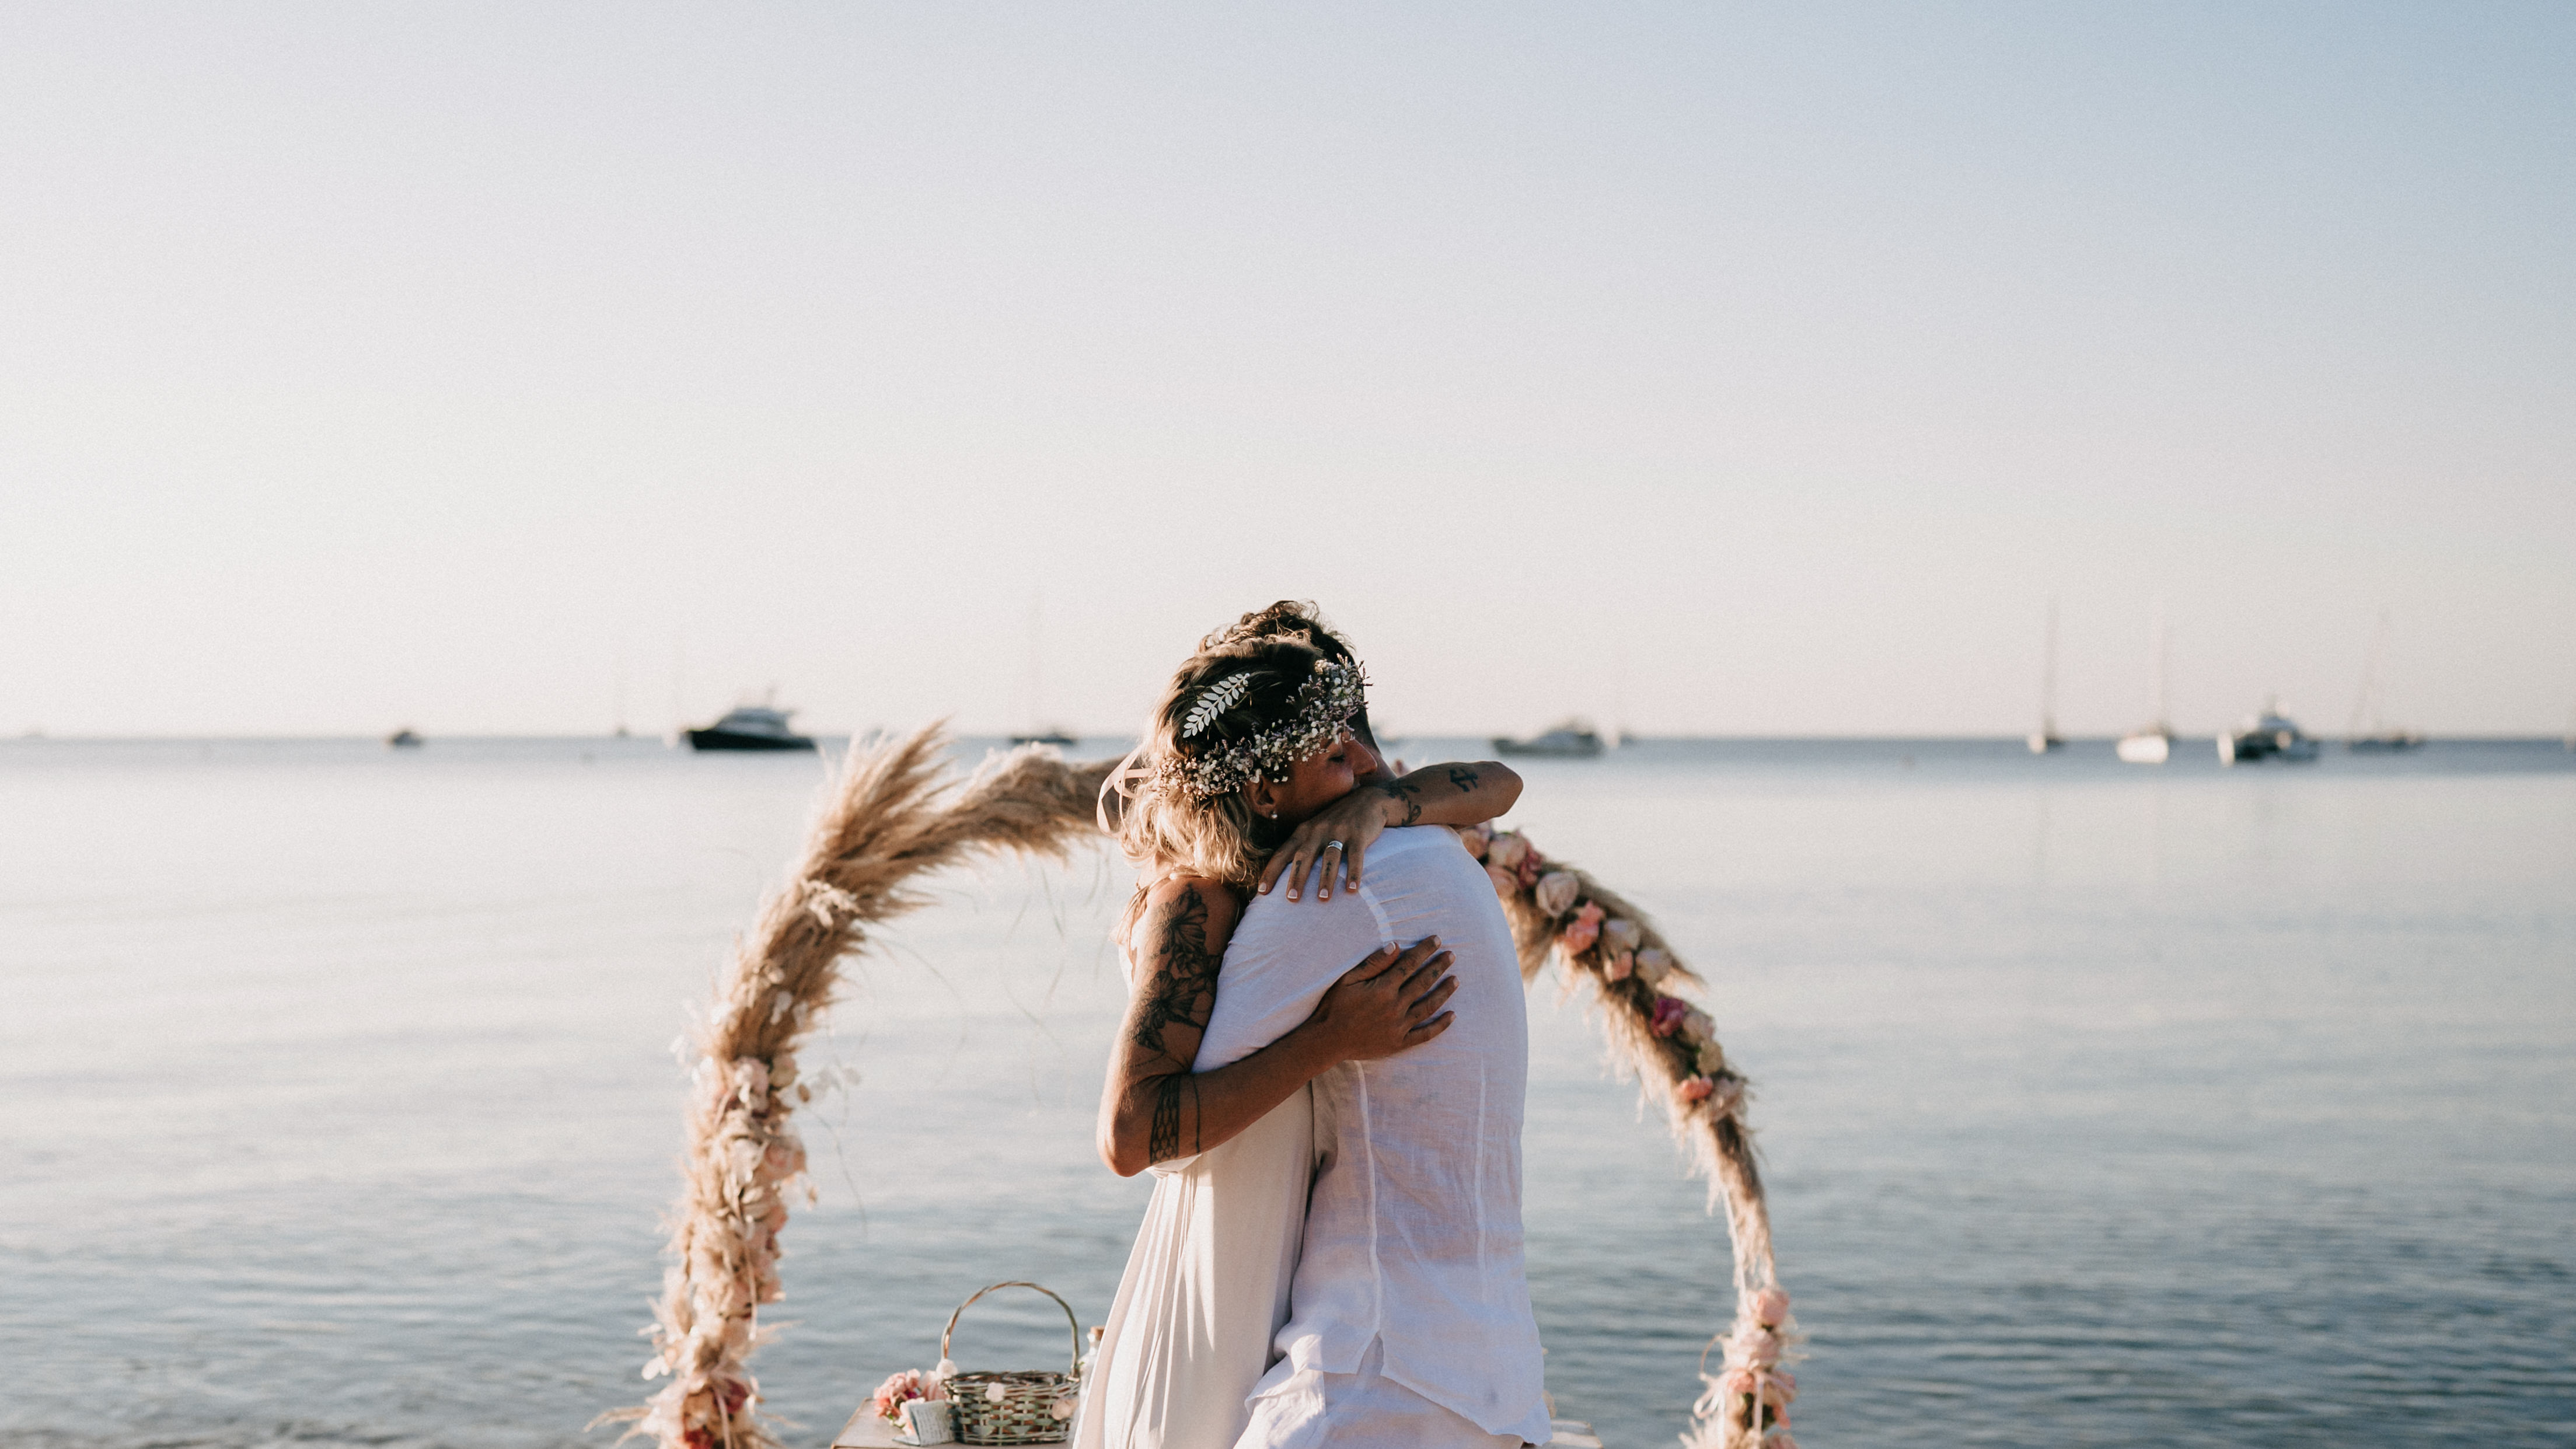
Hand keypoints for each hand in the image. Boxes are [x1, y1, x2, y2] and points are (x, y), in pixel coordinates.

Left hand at [1259, 786, 1397, 901]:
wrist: (1367, 800)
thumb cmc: (1336, 822)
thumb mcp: (1315, 829)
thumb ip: (1302, 847)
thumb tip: (1286, 876)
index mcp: (1304, 832)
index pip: (1283, 853)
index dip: (1271, 872)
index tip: (1262, 892)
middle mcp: (1318, 830)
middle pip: (1304, 856)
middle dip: (1296, 878)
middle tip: (1291, 899)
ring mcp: (1339, 831)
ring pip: (1329, 857)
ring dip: (1325, 879)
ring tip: (1323, 899)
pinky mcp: (1358, 834)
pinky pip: (1355, 857)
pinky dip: (1354, 874)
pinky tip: (1352, 890)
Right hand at [1304, 937, 1457, 1061]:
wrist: (1327, 1041)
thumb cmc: (1334, 1006)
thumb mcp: (1348, 979)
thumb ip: (1374, 963)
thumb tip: (1396, 946)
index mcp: (1383, 988)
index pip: (1409, 964)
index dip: (1424, 950)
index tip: (1437, 940)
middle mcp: (1395, 1007)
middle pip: (1423, 982)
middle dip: (1439, 967)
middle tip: (1452, 955)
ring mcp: (1399, 1026)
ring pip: (1428, 1006)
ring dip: (1444, 992)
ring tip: (1456, 980)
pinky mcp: (1399, 1043)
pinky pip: (1425, 1034)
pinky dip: (1440, 1025)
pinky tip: (1452, 1015)